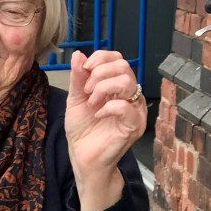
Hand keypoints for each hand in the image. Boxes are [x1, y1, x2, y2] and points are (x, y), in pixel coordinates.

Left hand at [64, 50, 146, 210]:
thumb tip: (78, 54)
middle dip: (99, 74)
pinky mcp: (135, 125)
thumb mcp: (76, 99)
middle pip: (123, 66)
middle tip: (86, 91)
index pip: (117, 59)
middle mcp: (130, 95)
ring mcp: (135, 110)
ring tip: (92, 103)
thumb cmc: (83, 129)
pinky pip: (126, 106)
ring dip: (103, 88)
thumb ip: (78, 78)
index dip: (100, 58)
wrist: (83, 156)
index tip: (85, 69)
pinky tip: (98, 114)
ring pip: (127, 82)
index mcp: (116, 86)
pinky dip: (108, 107)